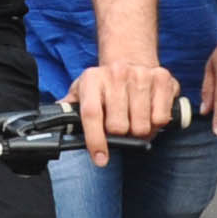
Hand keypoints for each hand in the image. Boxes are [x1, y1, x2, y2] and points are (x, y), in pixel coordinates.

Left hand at [66, 60, 180, 165]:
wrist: (130, 58)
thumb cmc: (104, 84)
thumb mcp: (82, 91)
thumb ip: (69, 108)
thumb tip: (54, 123)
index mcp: (92, 79)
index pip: (91, 114)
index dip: (95, 140)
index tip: (100, 159)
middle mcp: (116, 74)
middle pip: (118, 126)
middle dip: (119, 136)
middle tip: (119, 130)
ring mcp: (141, 75)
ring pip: (141, 126)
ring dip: (138, 131)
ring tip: (134, 123)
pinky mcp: (162, 79)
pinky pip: (160, 118)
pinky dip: (156, 125)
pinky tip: (149, 115)